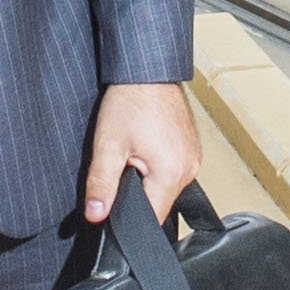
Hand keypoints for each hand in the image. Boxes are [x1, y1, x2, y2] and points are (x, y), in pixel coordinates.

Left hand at [81, 80, 200, 224]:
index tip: (114, 204)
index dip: (130, 219)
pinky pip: (173, 171)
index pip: (152, 218)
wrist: (147, 70)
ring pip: (165, 187)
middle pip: (159, 203)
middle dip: (137, 195)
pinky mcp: (191, 149)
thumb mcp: (108, 145)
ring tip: (134, 152)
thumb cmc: (130, 101)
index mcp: (171, 173)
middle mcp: (189, 168)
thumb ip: (101, 184)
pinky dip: (157, 167)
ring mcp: (193, 158)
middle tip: (121, 165)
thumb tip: (96, 214)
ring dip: (147, 180)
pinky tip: (144, 147)